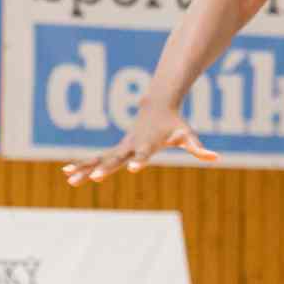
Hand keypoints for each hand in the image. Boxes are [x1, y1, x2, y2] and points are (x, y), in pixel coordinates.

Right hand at [63, 105, 216, 185]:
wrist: (158, 104)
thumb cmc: (174, 124)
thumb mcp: (187, 135)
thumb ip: (198, 148)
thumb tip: (216, 158)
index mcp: (147, 144)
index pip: (144, 154)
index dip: (140, 161)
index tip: (135, 169)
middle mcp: (131, 145)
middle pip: (117, 158)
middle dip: (105, 168)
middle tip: (94, 179)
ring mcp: (121, 146)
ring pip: (101, 158)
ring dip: (86, 168)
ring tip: (69, 178)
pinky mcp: (116, 148)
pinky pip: (96, 157)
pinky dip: (83, 163)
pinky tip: (68, 172)